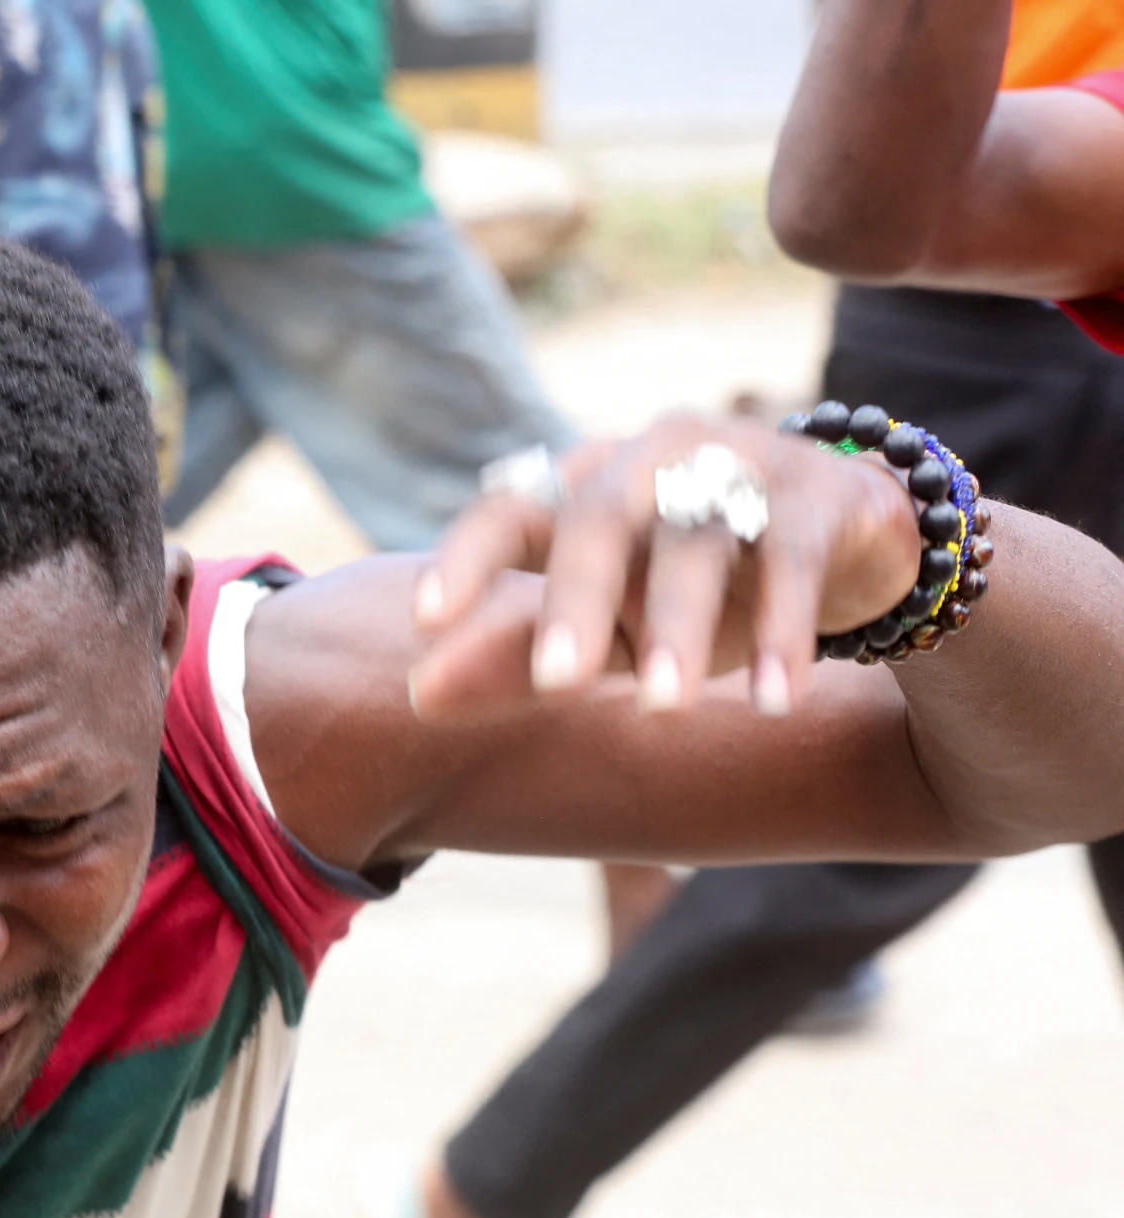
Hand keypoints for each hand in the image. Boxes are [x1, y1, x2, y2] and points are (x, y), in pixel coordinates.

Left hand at [407, 415, 921, 720]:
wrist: (848, 539)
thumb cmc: (692, 588)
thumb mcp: (606, 628)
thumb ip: (518, 657)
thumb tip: (416, 699)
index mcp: (584, 484)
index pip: (510, 510)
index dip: (466, 558)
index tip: (422, 622)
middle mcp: (651, 459)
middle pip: (600, 521)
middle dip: (577, 603)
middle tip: (556, 686)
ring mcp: (739, 465)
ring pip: (697, 543)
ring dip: (681, 630)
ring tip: (663, 711)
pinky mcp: (819, 496)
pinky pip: (794, 561)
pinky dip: (785, 634)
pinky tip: (773, 702)